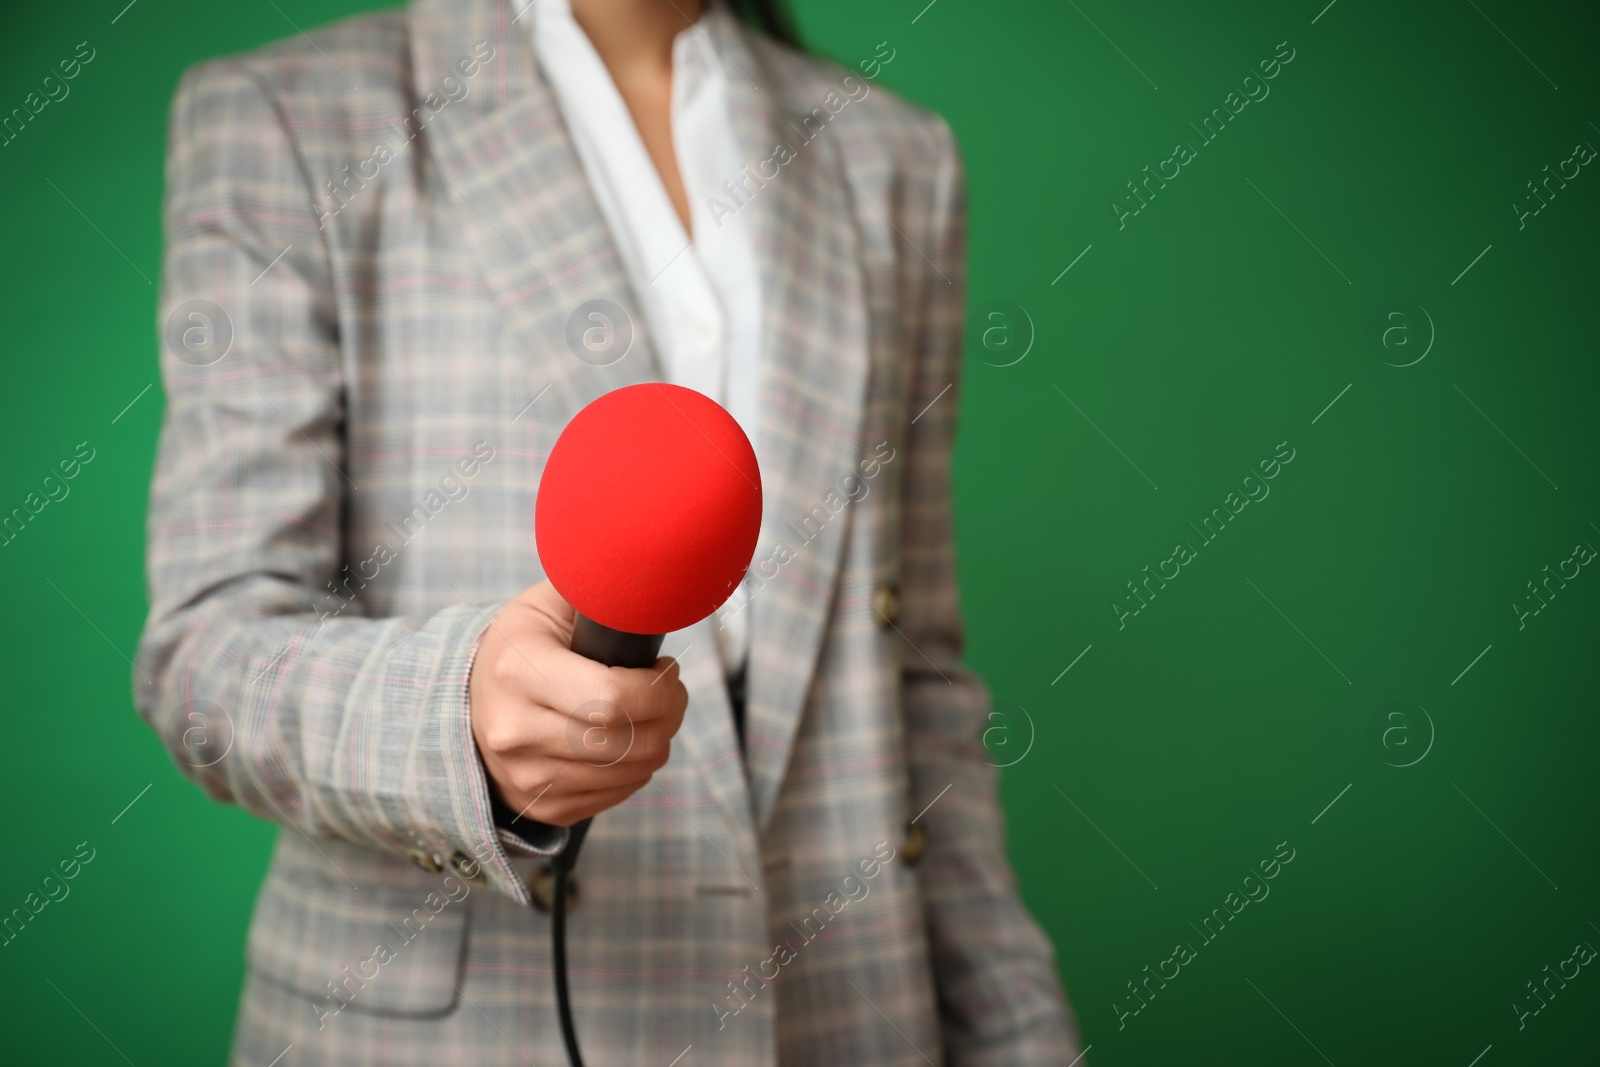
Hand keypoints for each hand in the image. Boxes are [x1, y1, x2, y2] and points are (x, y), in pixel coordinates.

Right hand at [469, 580, 686, 825]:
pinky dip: (637, 768)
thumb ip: (596, 589)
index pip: (611, 699)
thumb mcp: (548, 604)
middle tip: (669, 691)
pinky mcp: (540, 805)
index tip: (664, 669)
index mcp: (517, 671)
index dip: (658, 688)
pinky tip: (628, 740)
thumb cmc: (526, 643)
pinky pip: (615, 795)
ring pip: (628, 771)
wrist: (471, 699)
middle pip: (626, 740)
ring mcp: (524, 776)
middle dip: (668, 714)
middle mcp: (514, 731)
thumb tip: (649, 572)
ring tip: (651, 713)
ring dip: (659, 741)